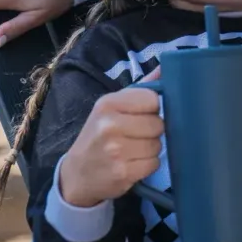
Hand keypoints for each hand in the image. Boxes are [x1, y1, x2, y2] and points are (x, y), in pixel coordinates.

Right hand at [60, 82, 163, 208]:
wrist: (76, 174)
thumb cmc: (98, 136)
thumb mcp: (111, 108)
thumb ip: (140, 88)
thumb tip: (165, 67)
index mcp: (107, 104)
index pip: (152, 99)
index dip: (153, 109)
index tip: (141, 115)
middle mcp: (109, 125)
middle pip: (158, 124)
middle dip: (153, 131)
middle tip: (136, 136)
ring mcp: (116, 150)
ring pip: (158, 145)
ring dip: (151, 150)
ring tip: (133, 150)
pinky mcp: (123, 172)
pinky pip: (154, 164)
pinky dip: (148, 165)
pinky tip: (132, 164)